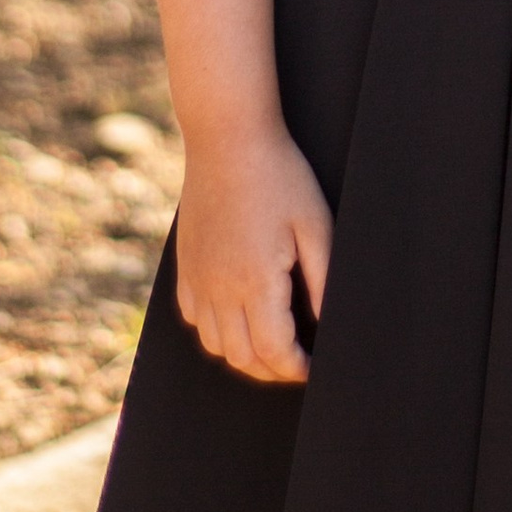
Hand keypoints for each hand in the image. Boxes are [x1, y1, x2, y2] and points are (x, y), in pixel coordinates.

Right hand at [172, 122, 331, 384]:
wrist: (227, 139)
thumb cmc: (280, 177)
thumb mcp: (315, 225)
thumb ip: (322, 281)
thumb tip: (326, 325)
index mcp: (256, 281)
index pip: (274, 352)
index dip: (297, 369)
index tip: (316, 369)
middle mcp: (219, 288)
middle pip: (243, 358)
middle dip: (274, 371)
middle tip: (299, 364)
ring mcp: (198, 278)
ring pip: (215, 344)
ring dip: (245, 356)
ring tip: (273, 347)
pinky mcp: (186, 266)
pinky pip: (195, 318)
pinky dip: (217, 332)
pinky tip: (239, 319)